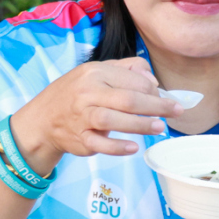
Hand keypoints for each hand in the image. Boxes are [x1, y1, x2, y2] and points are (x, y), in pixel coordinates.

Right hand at [9, 56, 184, 166]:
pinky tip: (134, 147)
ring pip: (114, 120)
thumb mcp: (96, 72)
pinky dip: (118, 147)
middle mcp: (87, 93)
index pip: (132, 80)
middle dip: (156, 106)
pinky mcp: (79, 138)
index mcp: (94, 72)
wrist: (42, 119)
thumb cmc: (77, 94)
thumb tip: (153, 81)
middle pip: (128, 99)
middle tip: (176, 111)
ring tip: (160, 128)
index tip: (166, 98)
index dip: (153, 90)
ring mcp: (82, 116)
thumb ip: (126, 70)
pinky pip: (100, 144)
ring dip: (140, 125)